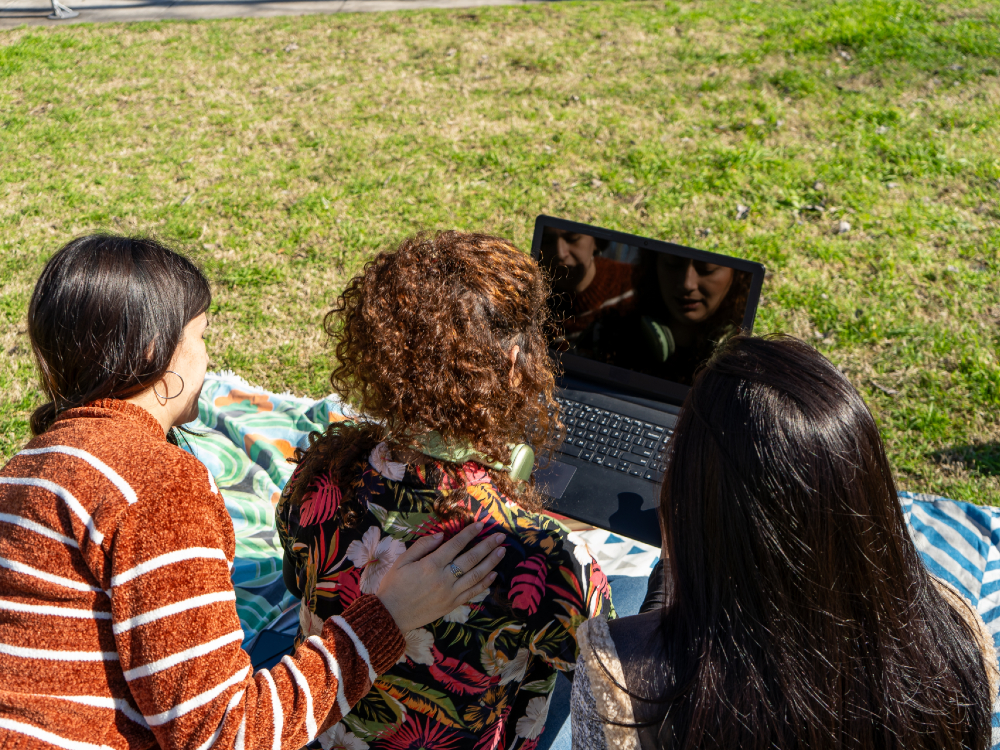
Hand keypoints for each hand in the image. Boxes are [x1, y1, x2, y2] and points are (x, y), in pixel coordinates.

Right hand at [376, 522, 505, 632]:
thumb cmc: (393, 586)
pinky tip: (493, 574)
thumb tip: (441, 535)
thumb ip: (421, 546)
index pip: (455, 545)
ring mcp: (450, 593)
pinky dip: (484, 583)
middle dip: (487, 546)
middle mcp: (444, 578)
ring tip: (501, 551)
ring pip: (476, 575)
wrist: (390, 615)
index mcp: (431, 565)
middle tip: (500, 537)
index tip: (481, 525)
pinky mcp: (451, 604)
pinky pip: (472, 592)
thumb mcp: (402, 561)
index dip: (469, 533)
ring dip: (491, 562)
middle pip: (470, 558)